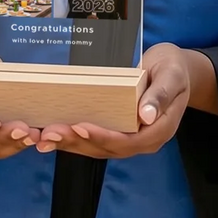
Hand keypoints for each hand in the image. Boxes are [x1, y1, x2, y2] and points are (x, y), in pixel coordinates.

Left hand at [34, 43, 190, 159]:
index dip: (102, 136)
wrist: (175, 69)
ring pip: (95, 146)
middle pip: (106, 148)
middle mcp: (141, 139)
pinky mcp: (117, 130)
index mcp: (157, 131)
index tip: (79, 127)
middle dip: (76, 142)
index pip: (127, 141)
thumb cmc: (174, 69)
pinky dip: (72, 138)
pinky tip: (50, 134)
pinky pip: (93, 138)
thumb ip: (161, 95)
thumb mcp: (172, 76)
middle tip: (49, 133)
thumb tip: (147, 116)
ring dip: (68, 143)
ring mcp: (128, 137)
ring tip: (42, 137)